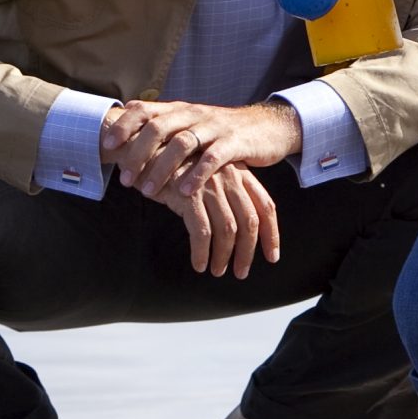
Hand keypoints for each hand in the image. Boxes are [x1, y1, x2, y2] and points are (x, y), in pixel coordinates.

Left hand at [102, 99, 303, 202]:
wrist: (268, 126)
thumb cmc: (221, 130)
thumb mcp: (190, 122)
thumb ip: (162, 121)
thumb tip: (125, 114)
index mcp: (179, 109)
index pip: (145, 110)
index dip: (124, 126)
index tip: (106, 146)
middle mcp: (194, 114)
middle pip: (159, 128)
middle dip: (138, 154)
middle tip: (125, 179)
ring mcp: (215, 127)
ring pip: (182, 144)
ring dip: (162, 168)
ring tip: (147, 192)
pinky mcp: (235, 143)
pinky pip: (213, 158)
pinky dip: (197, 174)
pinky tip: (184, 192)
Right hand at [152, 163, 282, 277]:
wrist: (145, 146)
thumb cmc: (176, 163)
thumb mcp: (209, 170)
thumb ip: (227, 189)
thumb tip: (240, 225)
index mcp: (239, 171)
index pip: (265, 206)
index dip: (271, 234)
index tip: (272, 256)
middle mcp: (229, 177)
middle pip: (249, 222)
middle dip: (247, 252)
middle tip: (241, 272)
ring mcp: (210, 186)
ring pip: (228, 230)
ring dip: (223, 256)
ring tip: (216, 270)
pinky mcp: (188, 196)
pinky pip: (202, 233)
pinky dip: (202, 252)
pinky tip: (199, 264)